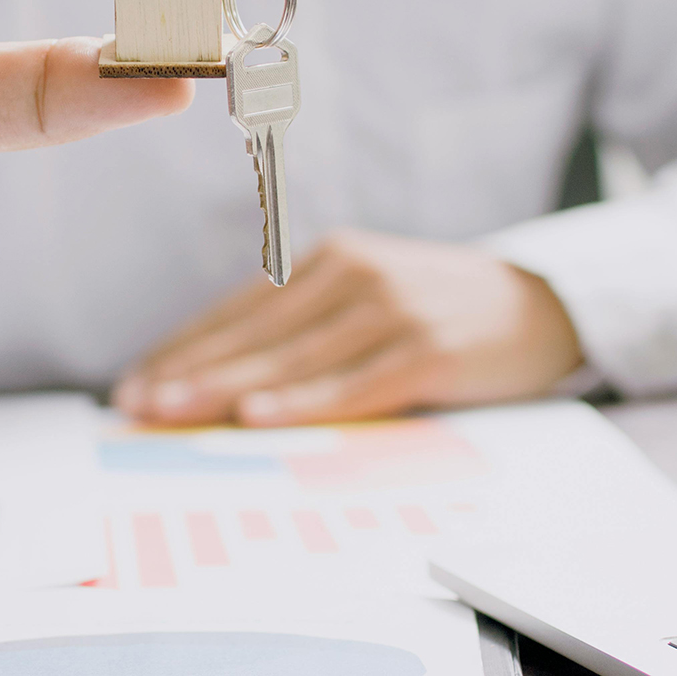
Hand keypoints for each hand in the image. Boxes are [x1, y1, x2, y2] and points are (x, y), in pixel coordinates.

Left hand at [113, 230, 581, 426]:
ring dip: (225, 389)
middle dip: (187, 372)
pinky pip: (353, 383)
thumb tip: (225, 385)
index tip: (131, 384)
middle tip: (133, 405)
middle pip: (254, 333)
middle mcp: (353, 274)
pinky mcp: (427, 348)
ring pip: (291, 358)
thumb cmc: (441, 312)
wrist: (544, 304)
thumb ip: (308, 330)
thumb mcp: (370, 300)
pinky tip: (259, 417)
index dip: (182, 349)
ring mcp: (391, 309)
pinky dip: (302, 402)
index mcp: (329, 260)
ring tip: (172, 412)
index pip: (239, 311)